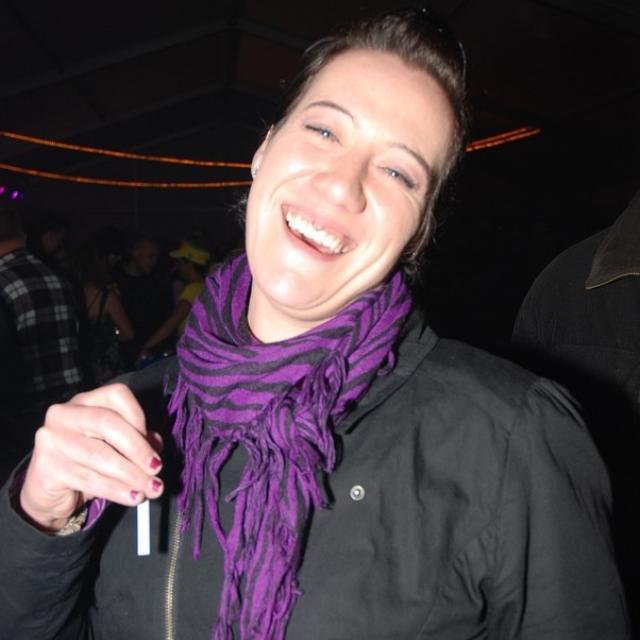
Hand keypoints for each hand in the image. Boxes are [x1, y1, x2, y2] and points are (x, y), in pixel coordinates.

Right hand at [19, 383, 163, 532]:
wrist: (48, 492)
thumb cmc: (86, 462)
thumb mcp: (114, 446)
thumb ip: (137, 440)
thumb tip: (156, 445)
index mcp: (85, 401)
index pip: (117, 395)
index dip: (139, 418)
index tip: (153, 443)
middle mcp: (64, 414)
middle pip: (107, 422)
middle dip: (137, 448)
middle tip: (156, 468)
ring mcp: (51, 440)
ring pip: (100, 455)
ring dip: (132, 475)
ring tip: (151, 488)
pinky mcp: (46, 468)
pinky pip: (89, 479)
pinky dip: (116, 490)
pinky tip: (132, 496)